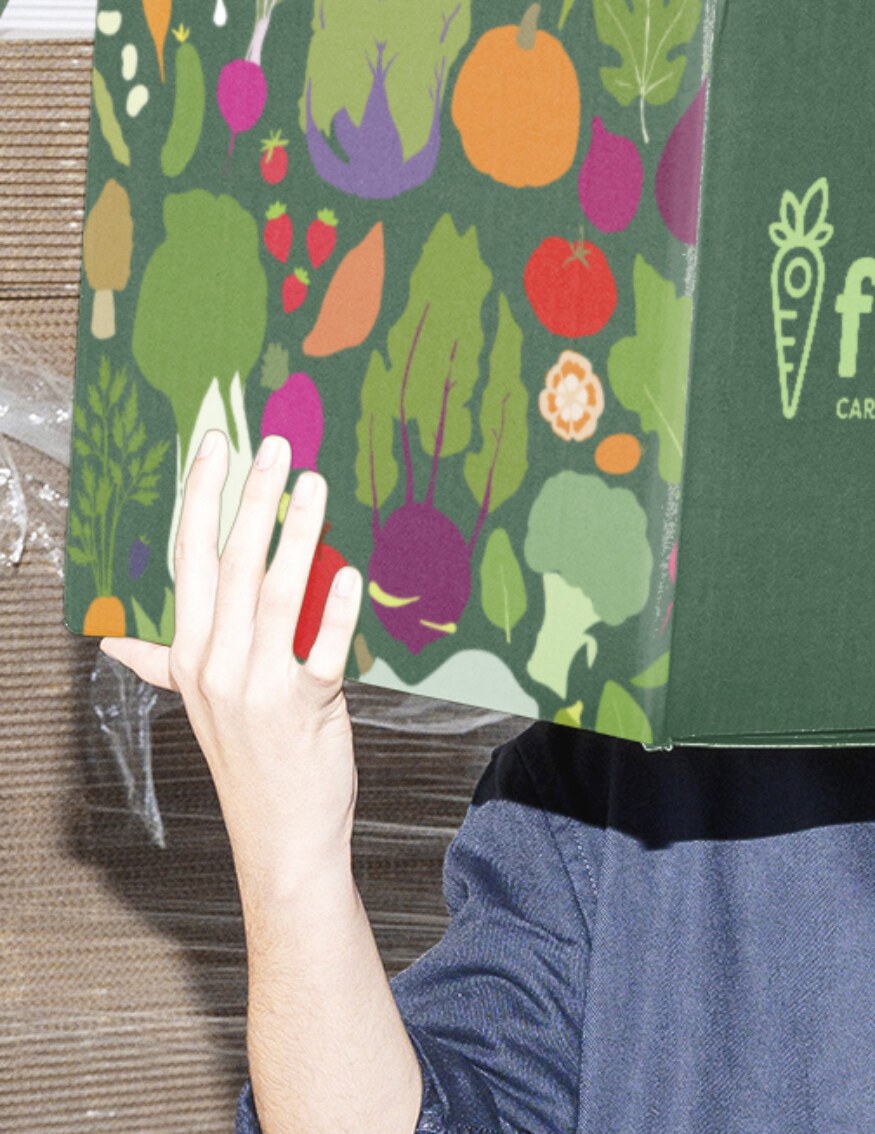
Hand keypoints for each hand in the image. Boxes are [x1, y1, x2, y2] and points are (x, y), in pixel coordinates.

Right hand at [101, 430, 363, 898]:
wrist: (281, 838)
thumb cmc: (252, 763)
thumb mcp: (200, 708)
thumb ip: (165, 665)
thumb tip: (118, 645)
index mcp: (190, 657)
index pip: (188, 561)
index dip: (200, 499)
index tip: (214, 447)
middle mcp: (216, 667)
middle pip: (228, 563)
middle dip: (249, 498)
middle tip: (274, 444)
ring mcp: (258, 688)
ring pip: (274, 594)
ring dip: (295, 534)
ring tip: (315, 484)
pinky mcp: (306, 709)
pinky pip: (321, 650)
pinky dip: (333, 611)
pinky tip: (347, 571)